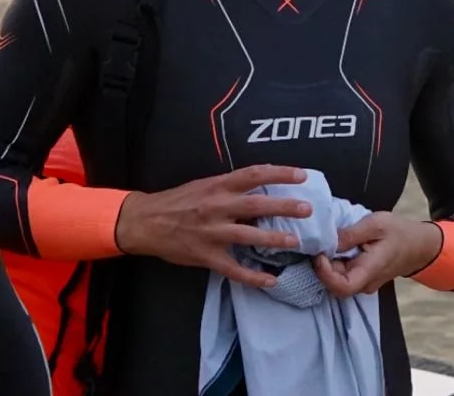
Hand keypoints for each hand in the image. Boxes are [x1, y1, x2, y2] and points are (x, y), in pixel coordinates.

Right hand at [114, 165, 311, 286]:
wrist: (146, 221)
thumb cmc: (178, 201)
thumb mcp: (204, 185)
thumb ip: (229, 187)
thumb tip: (261, 187)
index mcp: (218, 186)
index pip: (254, 174)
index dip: (280, 173)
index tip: (302, 174)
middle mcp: (217, 207)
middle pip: (256, 204)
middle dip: (284, 206)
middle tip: (307, 209)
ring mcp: (212, 232)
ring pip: (248, 235)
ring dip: (273, 238)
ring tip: (294, 241)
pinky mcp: (206, 255)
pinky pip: (233, 269)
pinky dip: (252, 277)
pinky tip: (270, 281)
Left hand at [313, 213, 443, 297]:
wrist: (418, 245)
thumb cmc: (399, 233)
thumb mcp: (375, 224)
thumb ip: (351, 234)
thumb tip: (327, 242)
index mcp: (370, 271)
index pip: (342, 287)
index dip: (325, 275)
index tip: (319, 254)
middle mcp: (365, 283)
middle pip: (335, 284)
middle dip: (322, 266)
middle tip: (318, 243)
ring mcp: (363, 283)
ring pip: (337, 280)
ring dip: (328, 264)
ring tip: (326, 242)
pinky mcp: (361, 278)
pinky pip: (343, 274)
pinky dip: (334, 262)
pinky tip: (335, 246)